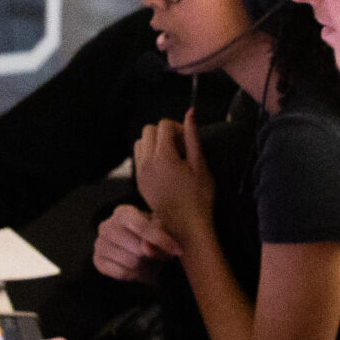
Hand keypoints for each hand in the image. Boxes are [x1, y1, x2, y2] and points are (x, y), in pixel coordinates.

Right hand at [92, 204, 181, 283]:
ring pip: (129, 261)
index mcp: (123, 212)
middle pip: (135, 247)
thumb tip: (146, 249)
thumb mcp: (163, 232)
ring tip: (151, 263)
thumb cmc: (155, 237)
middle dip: (154, 256)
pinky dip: (135, 275)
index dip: (160, 239)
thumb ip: (159, 237)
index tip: (178, 250)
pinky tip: (140, 270)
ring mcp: (100, 244)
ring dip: (146, 267)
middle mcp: (106, 226)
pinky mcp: (97, 261)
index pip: (141, 225)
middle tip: (164, 258)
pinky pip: (120, 273)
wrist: (143, 253)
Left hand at [133, 111, 213, 242]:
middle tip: (181, 146)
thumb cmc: (199, 197)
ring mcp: (141, 173)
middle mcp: (147, 163)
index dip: (178, 127)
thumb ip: (193, 136)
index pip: (164, 125)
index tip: (189, 140)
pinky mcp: (140, 183)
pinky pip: (139, 158)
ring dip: (155, 142)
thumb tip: (190, 111)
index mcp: (163, 156)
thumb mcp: (200, 164)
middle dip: (165, 132)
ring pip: (141, 143)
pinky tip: (165, 167)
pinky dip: (149, 155)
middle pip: (149, 130)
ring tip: (172, 156)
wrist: (186, 227)